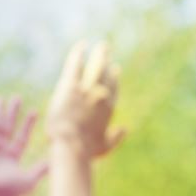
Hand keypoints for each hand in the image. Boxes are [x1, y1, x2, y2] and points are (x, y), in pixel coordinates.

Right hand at [0, 94, 47, 195]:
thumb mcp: (28, 180)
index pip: (21, 137)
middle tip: (17, 98)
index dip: (27, 124)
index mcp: (12, 156)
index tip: (34, 111)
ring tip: (0, 98)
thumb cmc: (7, 192)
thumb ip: (40, 170)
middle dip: (12, 113)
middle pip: (7, 126)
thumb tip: (56, 163)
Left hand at [45, 40, 125, 159]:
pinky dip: (79, 54)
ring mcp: (86, 88)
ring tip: (102, 46)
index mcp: (109, 109)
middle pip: (106, 74)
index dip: (115, 79)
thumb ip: (116, 138)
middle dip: (107, 62)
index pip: (114, 89)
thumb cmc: (87, 150)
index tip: (116, 70)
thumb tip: (124, 129)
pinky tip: (82, 45)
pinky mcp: (71, 85)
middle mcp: (101, 95)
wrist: (72, 144)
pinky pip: (76, 65)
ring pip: (95, 67)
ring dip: (100, 55)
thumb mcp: (104, 147)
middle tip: (108, 51)